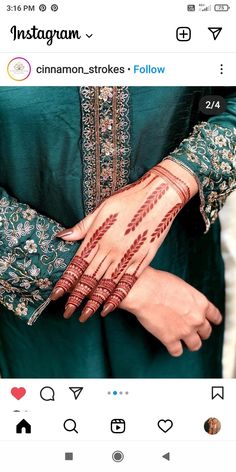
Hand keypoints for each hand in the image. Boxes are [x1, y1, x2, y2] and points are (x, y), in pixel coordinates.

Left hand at [51, 160, 197, 320]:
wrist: (158, 196)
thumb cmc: (128, 199)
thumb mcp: (102, 209)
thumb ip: (83, 226)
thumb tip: (62, 237)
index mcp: (98, 236)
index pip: (77, 264)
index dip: (66, 281)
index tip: (56, 295)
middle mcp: (110, 249)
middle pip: (90, 278)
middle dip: (77, 297)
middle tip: (67, 313)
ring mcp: (127, 255)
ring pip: (107, 284)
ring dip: (94, 302)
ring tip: (84, 316)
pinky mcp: (143, 259)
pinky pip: (127, 282)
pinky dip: (117, 296)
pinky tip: (108, 308)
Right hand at [118, 267, 221, 355]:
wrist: (145, 291)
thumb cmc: (159, 283)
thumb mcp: (183, 286)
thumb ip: (189, 299)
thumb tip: (187, 304)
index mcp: (201, 303)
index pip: (215, 316)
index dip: (212, 321)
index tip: (210, 322)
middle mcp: (197, 319)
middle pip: (206, 332)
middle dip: (200, 332)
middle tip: (192, 331)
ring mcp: (184, 331)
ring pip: (195, 345)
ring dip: (190, 343)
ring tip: (183, 340)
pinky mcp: (170, 339)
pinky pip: (177, 352)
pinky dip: (174, 349)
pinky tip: (170, 344)